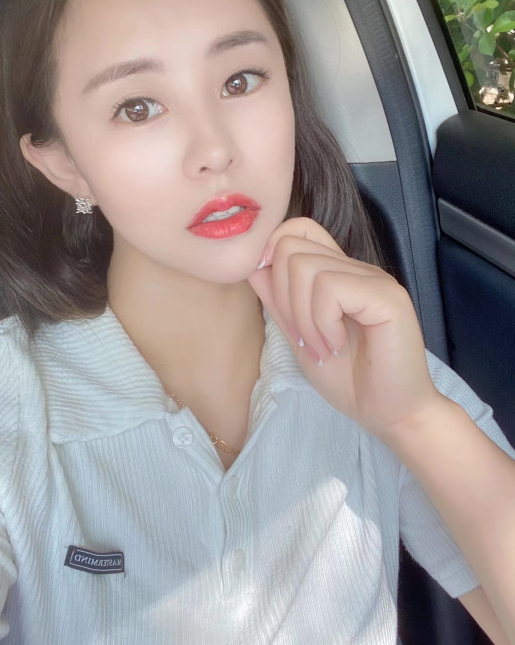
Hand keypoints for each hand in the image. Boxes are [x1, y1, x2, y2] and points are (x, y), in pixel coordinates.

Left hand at [247, 217, 441, 435]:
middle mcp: (356, 268)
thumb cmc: (350, 381)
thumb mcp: (299, 337)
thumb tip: (251, 266)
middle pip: (291, 245)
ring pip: (305, 267)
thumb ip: (278, 301)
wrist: (391, 415)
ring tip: (322, 346)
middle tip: (304, 336)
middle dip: (283, 296)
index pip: (298, 229)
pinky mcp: (387, 296)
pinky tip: (336, 345)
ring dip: (302, 317)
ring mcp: (374, 278)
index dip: (273, 255)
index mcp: (338, 273)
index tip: (276, 302)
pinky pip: (330, 288)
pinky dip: (322, 322)